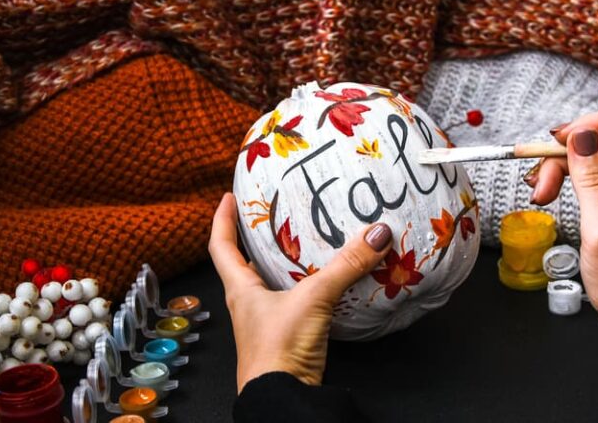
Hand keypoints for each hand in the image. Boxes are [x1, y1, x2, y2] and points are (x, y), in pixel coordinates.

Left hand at [209, 193, 392, 392]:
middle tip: (273, 216)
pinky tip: (326, 284)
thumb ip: (346, 265)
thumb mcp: (314, 298)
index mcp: (241, 289)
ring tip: (304, 244)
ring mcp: (266, 323)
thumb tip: (375, 233)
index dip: (222, 220)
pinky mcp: (288, 337)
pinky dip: (307, 289)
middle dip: (257, 240)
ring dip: (284, 265)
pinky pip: (294, 303)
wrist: (282, 399)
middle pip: (245, 264)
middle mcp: (249, 305)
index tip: (228, 198)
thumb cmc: (279, 349)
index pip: (221, 247)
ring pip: (271, 284)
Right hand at [529, 108, 597, 384]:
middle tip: (540, 186)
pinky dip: (570, 183)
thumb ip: (592, 181)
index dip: (592, 124)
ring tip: (540, 196)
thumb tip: (582, 134)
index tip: (558, 146)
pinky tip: (552, 197)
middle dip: (567, 153)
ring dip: (563, 169)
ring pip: (594, 157)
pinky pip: (595, 178)